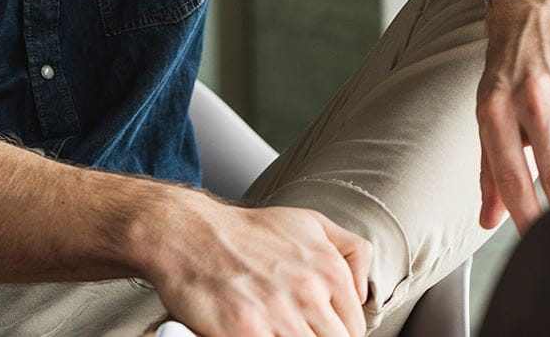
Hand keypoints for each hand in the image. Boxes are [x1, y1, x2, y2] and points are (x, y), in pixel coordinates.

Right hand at [142, 197, 371, 336]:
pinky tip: (253, 331)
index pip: (354, 330)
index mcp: (329, 270)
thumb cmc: (246, 232)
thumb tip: (363, 293)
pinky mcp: (245, 331)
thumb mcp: (307, 222)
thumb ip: (349, 250)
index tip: (312, 327)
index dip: (332, 332)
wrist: (186, 231)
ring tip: (271, 328)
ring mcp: (277, 314)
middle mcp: (309, 291)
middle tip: (289, 327)